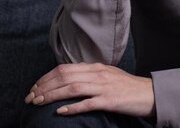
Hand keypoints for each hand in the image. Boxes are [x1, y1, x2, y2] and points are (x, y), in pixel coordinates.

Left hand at [25, 63, 154, 118]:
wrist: (149, 94)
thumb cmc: (127, 87)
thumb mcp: (107, 75)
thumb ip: (89, 75)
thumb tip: (69, 79)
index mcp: (94, 67)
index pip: (64, 69)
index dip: (46, 78)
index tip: (34, 87)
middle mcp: (97, 74)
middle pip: (64, 77)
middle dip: (43, 87)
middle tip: (30, 97)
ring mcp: (103, 86)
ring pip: (72, 88)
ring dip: (52, 95)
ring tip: (38, 103)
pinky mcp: (110, 100)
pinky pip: (87, 103)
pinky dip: (71, 107)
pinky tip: (59, 112)